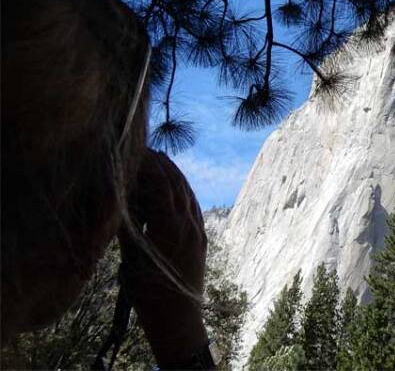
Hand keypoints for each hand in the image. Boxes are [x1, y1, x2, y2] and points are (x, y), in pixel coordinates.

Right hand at [118, 149, 210, 368]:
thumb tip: (120, 197)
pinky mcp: (202, 237)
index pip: (160, 185)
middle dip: (161, 164)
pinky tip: (174, 186)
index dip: (148, 166)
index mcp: (171, 227)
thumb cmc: (148, 292)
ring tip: (159, 160)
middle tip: (145, 149)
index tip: (135, 152)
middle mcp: (189, 224)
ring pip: (188, 193)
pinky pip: (193, 206)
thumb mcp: (131, 257)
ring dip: (174, 174)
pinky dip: (182, 190)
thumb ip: (128, 225)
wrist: (178, 317)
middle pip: (176, 184)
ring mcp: (199, 230)